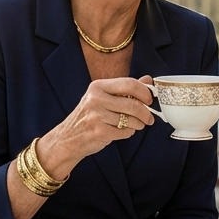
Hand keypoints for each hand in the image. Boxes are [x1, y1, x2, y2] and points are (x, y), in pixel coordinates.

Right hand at [39, 77, 156, 176]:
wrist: (68, 138)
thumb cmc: (88, 117)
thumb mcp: (103, 97)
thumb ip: (125, 89)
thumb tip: (147, 80)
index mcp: (98, 87)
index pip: (129, 84)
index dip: (145, 92)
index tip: (150, 99)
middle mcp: (96, 99)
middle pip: (133, 104)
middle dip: (146, 113)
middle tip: (149, 118)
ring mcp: (97, 116)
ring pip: (132, 120)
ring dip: (138, 125)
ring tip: (134, 125)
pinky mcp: (99, 132)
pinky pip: (125, 132)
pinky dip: (128, 133)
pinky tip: (120, 131)